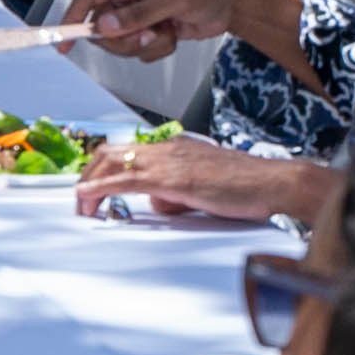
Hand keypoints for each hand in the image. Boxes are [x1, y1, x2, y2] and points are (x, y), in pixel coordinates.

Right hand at [63, 0, 276, 61]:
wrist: (234, 4)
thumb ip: (138, 14)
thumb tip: (105, 26)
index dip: (73, 19)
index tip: (65, 43)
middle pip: (102, 27)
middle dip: (124, 39)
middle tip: (148, 35)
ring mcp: (138, 12)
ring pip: (119, 42)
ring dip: (144, 44)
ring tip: (166, 31)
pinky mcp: (148, 28)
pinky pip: (138, 49)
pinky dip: (156, 49)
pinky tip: (173, 34)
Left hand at [71, 134, 331, 227]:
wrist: (274, 182)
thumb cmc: (247, 187)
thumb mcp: (204, 188)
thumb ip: (176, 192)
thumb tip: (157, 202)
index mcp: (177, 147)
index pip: (129, 150)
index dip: (104, 167)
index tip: (91, 186)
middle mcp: (169, 147)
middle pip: (112, 151)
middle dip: (89, 174)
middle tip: (81, 200)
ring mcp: (171, 161)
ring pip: (114, 163)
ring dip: (90, 185)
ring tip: (81, 207)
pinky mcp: (174, 179)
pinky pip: (127, 181)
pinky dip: (101, 187)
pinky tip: (88, 196)